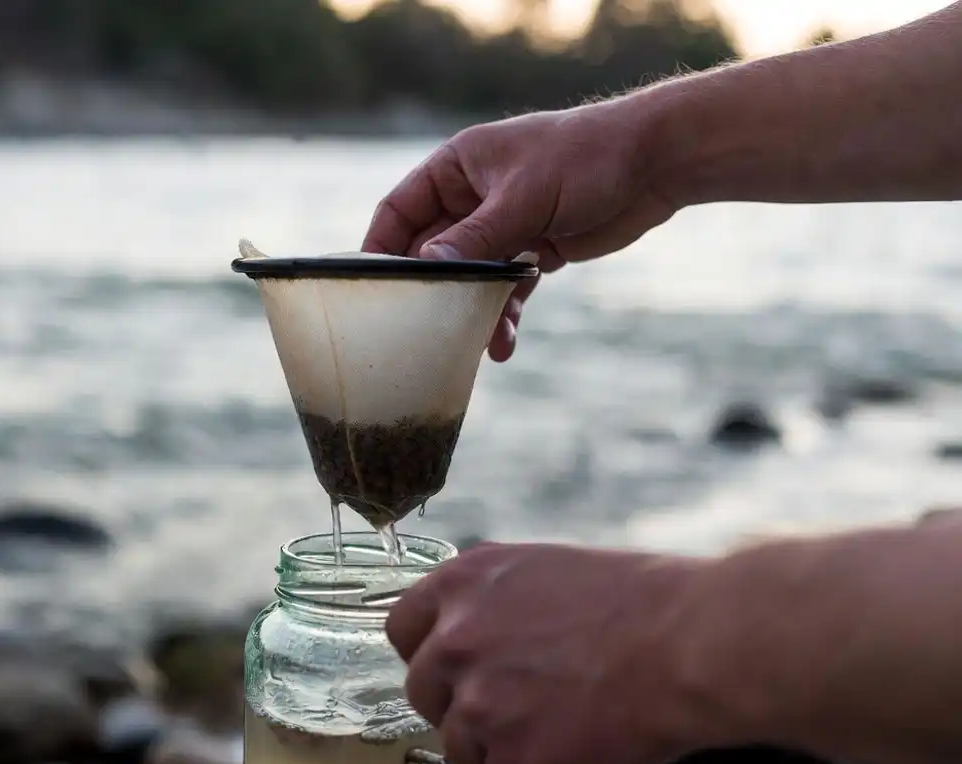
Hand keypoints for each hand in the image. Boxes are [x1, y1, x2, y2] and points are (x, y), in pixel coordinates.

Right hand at [362, 103, 676, 361]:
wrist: (657, 164)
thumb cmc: (587, 158)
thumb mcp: (524, 198)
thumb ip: (474, 238)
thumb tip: (424, 270)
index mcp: (458, 167)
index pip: (400, 209)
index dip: (380, 248)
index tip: (368, 289)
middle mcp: (474, 196)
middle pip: (432, 251)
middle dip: (431, 291)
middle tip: (419, 331)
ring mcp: (504, 225)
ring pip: (470, 276)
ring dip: (470, 310)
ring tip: (474, 344)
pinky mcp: (534, 249)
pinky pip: (505, 288)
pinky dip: (504, 313)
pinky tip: (505, 343)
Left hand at [385, 542, 708, 763]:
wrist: (689, 645)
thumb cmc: (637, 601)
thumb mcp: (542, 569)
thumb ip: (489, 600)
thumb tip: (466, 628)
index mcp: (460, 585)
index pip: (402, 629)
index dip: (429, 653)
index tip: (452, 668)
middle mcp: (455, 642)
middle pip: (422, 692)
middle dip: (458, 703)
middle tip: (510, 704)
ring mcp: (479, 706)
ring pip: (458, 745)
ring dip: (496, 744)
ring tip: (555, 725)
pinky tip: (570, 749)